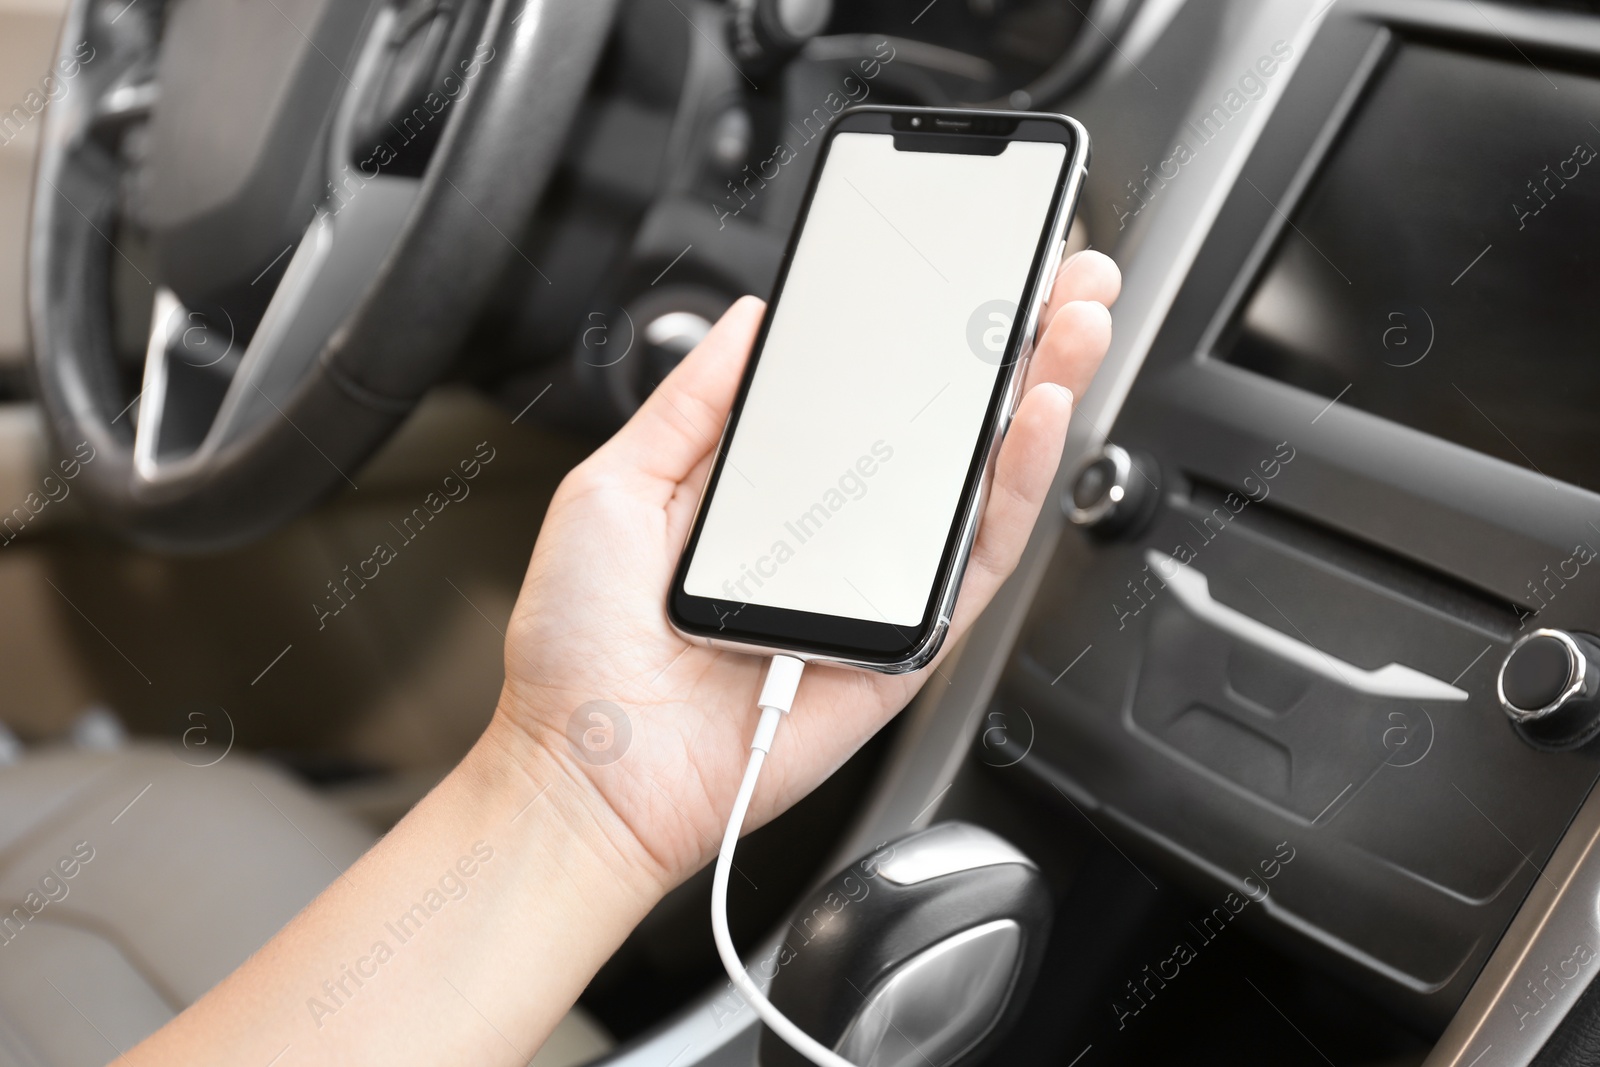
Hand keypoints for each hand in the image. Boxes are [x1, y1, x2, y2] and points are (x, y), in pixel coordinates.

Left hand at [489, 251, 1120, 893]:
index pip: (868, 396)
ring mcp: (877, 586)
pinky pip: (975, 559)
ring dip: (1036, 395)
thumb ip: (693, 403)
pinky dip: (1015, 484)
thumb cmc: (580, 646)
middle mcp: (835, 533)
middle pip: (943, 430)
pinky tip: (1035, 414)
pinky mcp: (907, 644)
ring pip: (979, 484)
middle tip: (1056, 274)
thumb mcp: (615, 486)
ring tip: (1072, 320)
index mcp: (770, 490)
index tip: (966, 263)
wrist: (587, 766)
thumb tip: (750, 322)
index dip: (924, 330)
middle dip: (1009, 345)